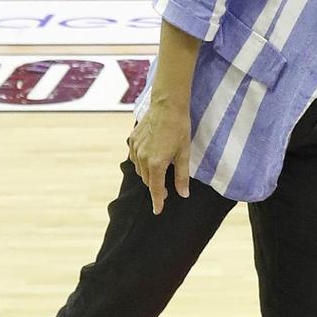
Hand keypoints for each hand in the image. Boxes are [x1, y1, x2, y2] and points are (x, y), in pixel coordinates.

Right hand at [127, 99, 190, 213]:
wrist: (167, 105)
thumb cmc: (179, 128)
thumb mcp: (184, 153)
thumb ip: (182, 176)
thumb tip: (183, 194)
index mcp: (156, 163)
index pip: (155, 189)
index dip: (158, 201)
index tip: (158, 211)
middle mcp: (142, 157)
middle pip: (147, 180)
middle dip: (155, 187)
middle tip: (166, 190)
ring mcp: (135, 148)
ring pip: (140, 170)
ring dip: (148, 175)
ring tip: (160, 172)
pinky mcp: (132, 139)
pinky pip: (135, 158)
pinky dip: (142, 163)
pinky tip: (150, 158)